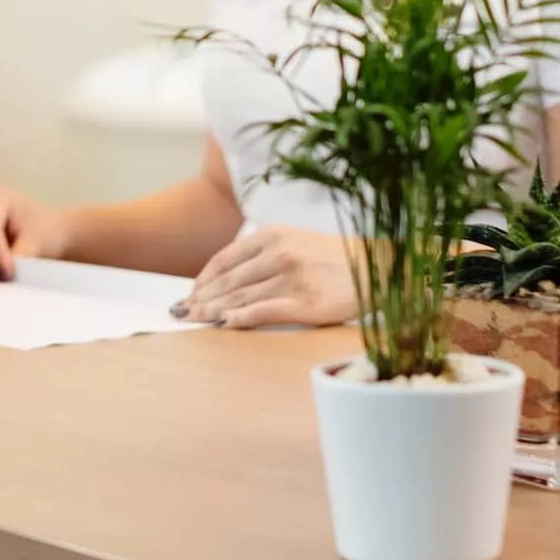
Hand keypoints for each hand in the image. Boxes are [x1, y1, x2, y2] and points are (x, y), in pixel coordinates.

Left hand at [176, 226, 357, 328]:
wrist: (379, 268)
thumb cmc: (334, 257)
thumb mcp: (295, 241)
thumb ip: (262, 254)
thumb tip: (226, 280)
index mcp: (273, 235)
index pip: (225, 258)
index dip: (203, 279)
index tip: (190, 294)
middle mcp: (280, 253)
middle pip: (229, 280)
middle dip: (201, 298)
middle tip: (180, 313)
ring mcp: (292, 278)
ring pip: (242, 296)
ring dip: (213, 311)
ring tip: (194, 321)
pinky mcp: (306, 303)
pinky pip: (266, 311)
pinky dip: (242, 317)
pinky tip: (225, 324)